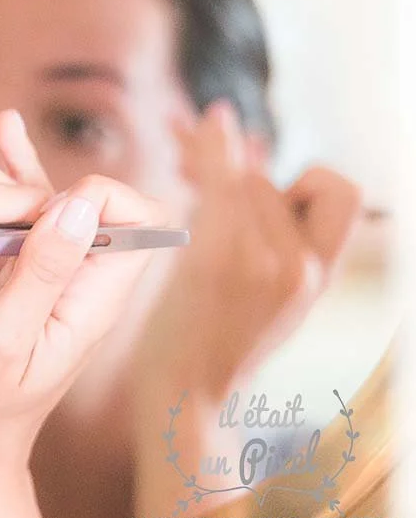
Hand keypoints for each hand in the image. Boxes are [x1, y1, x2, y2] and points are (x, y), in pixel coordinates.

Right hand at [0, 110, 164, 517]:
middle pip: (58, 202)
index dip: (82, 193)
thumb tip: (79, 202)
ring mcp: (50, 276)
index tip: (17, 202)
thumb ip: (40, 270)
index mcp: (92, 297)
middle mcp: (80, 280)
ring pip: (27, 202)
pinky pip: (12, 219)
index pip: (127, 215)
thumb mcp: (1, 338)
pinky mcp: (22, 277)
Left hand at [144, 101, 361, 395]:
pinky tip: (181, 123)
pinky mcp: (223, 261)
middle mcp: (304, 266)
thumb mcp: (261, 288)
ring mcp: (266, 263)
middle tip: (195, 130)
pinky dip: (205, 147)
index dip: (300, 176)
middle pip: (277, 176)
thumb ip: (266, 226)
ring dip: (209, 147)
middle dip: (236, 152)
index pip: (339, 192)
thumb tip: (255, 146)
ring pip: (246, 174)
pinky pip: (221, 183)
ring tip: (178, 127)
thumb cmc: (210, 337)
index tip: (256, 168)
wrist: (185, 394)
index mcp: (319, 273)